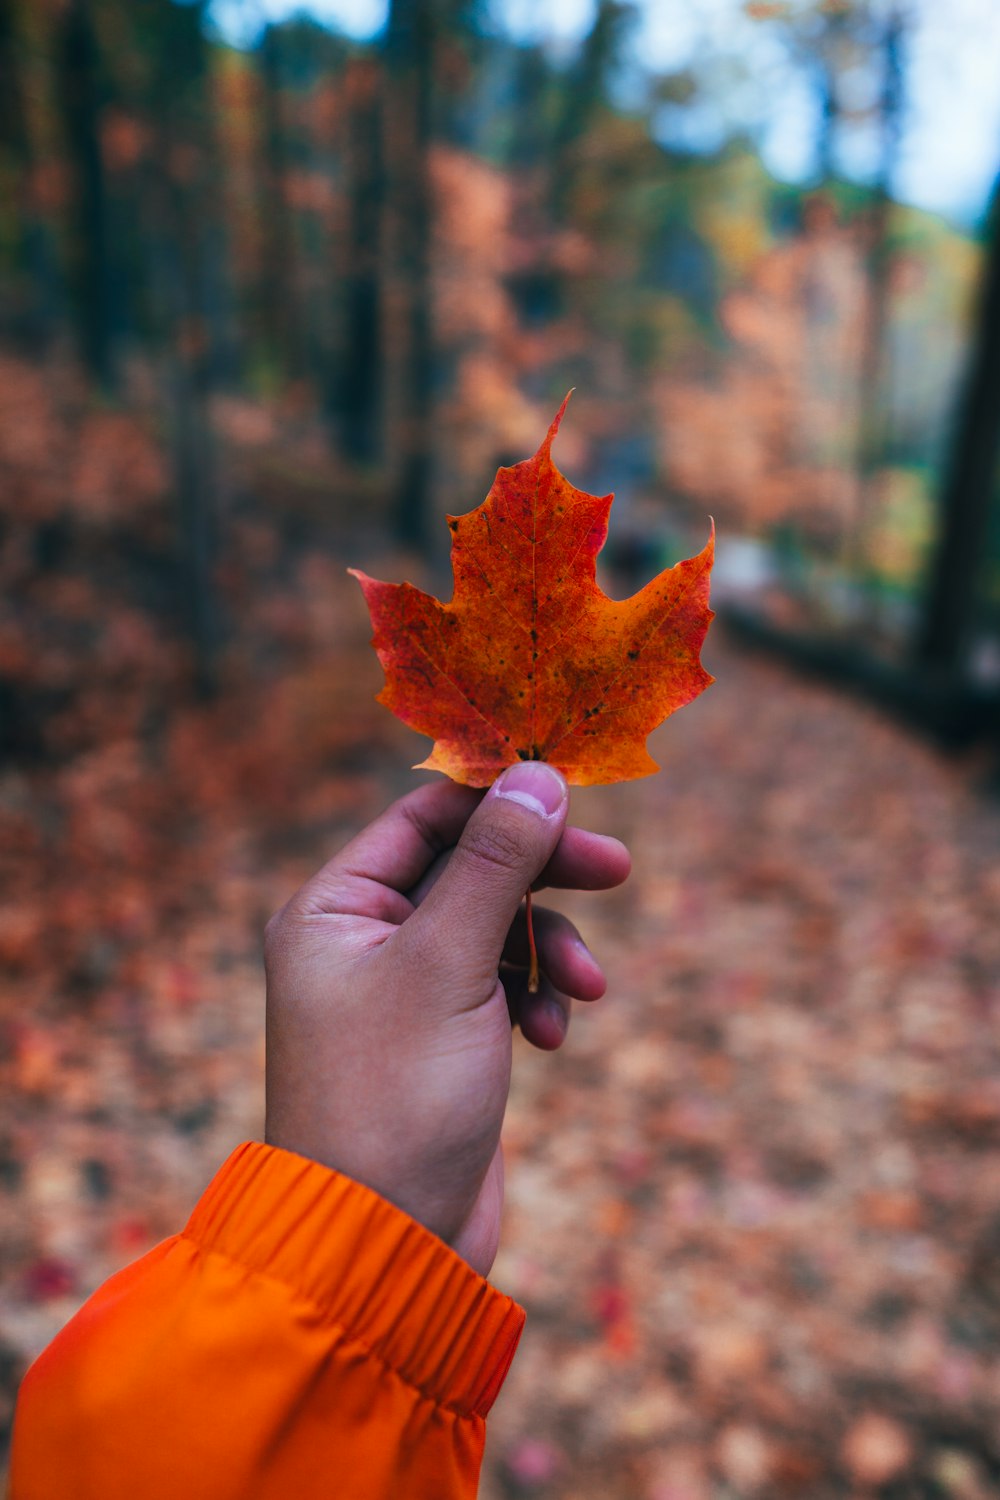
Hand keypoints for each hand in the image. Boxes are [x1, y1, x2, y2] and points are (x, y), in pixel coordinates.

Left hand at [263, 762, 629, 1275]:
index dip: (501, 803)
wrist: (387, 1244)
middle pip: (468, 868)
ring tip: (583, 990)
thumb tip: (537, 775)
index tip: (577, 804)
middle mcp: (360, 939)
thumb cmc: (397, 1096)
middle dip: (542, 875)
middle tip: (617, 871)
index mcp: (333, 908)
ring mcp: (401, 990)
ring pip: (494, 928)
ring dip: (547, 949)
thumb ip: (496, 865)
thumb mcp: (450, 964)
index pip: (426, 818)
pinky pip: (499, 986)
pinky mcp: (440, 1037)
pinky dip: (533, 999)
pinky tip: (550, 1039)